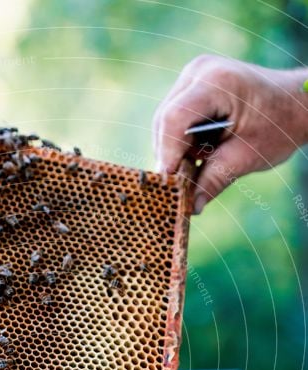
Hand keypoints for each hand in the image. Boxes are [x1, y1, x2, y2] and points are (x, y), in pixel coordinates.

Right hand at [153, 55, 307, 211]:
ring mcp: (195, 75)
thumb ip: (215, 179)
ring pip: (165, 121)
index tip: (170, 183)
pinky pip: (174, 118)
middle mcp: (200, 72)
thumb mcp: (247, 156)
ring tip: (191, 170)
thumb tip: (191, 207)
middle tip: (178, 186)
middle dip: (169, 155)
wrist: (296, 103)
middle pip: (165, 120)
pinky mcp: (193, 85)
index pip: (175, 118)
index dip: (167, 153)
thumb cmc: (279, 125)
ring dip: (174, 150)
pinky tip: (196, 155)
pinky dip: (180, 141)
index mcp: (217, 82)